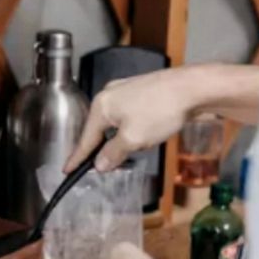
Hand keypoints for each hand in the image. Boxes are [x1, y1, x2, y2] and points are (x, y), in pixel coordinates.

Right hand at [64, 66, 198, 172]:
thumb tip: (99, 164)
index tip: (67, 170)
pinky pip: (129, 114)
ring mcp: (125, 90)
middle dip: (103, 146)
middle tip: (106, 165)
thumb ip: (114, 153)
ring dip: (122, 137)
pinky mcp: (142, 90)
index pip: (86, 138)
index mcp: (101, 106)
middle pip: (100, 128)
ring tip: (137, 147)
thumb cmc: (159, 112)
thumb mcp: (134, 139)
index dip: (77, 157)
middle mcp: (109, 95)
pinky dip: (134, 127)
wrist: (192, 88)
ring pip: (116, 121)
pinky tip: (148, 131)